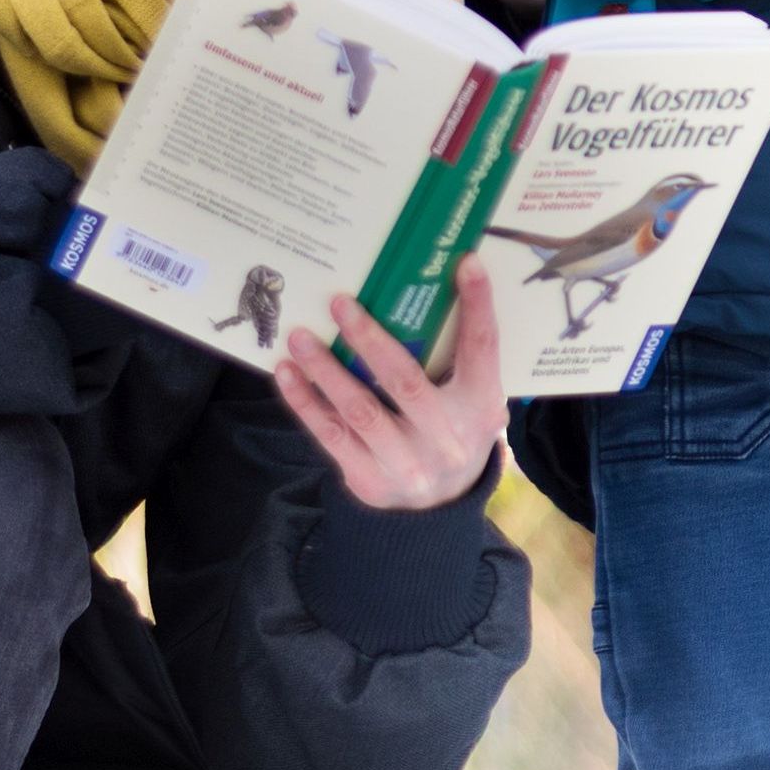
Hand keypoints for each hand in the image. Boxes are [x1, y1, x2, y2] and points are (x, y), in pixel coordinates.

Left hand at [274, 258, 504, 511]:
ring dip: (325, 370)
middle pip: (405, 381)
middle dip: (368, 339)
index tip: (465, 262)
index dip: (477, 304)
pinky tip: (287, 373)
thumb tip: (425, 287)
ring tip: (299, 337)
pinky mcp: (370, 480)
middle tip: (338, 303)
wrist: (439, 508)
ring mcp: (408, 463)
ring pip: (360, 410)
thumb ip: (456, 356)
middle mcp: (448, 437)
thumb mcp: (470, 398)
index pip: (483, 348)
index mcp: (480, 407)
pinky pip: (331, 435)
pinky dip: (305, 402)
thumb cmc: (451, 429)